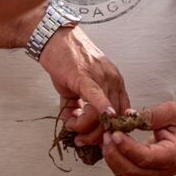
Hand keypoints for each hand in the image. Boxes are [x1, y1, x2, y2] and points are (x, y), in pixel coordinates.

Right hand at [39, 27, 129, 145]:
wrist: (53, 36)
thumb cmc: (66, 58)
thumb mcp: (75, 86)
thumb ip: (75, 106)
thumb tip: (72, 124)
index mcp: (114, 82)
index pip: (122, 115)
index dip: (109, 131)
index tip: (95, 138)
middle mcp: (113, 80)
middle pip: (113, 120)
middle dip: (96, 135)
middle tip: (80, 139)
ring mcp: (101, 77)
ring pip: (102, 114)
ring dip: (86, 128)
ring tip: (72, 126)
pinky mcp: (84, 76)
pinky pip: (96, 97)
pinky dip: (101, 109)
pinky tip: (103, 118)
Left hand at [101, 101, 175, 175]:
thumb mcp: (174, 111)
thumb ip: (153, 114)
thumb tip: (129, 115)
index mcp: (172, 156)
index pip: (145, 158)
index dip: (127, 147)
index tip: (115, 133)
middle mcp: (162, 170)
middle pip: (132, 171)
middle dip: (114, 154)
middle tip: (106, 134)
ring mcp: (153, 174)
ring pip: (126, 174)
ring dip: (112, 158)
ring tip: (106, 137)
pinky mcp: (146, 172)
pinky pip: (126, 171)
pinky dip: (115, 160)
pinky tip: (110, 143)